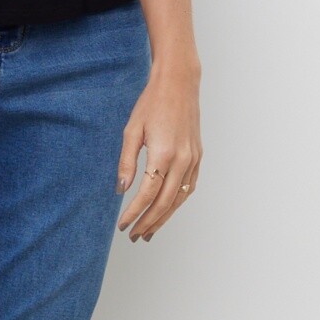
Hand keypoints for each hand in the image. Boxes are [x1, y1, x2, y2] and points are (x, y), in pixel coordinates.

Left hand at [116, 65, 201, 241]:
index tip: (123, 224)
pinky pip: (189, 186)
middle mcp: (182, 159)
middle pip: (165, 202)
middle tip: (135, 235)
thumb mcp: (132, 131)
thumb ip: (127, 162)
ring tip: (149, 231)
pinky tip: (167, 210)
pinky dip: (177, 203)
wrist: (179, 84)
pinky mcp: (198, 156)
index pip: (147, 193)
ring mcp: (193, 159)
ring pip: (179, 198)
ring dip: (164, 217)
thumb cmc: (152, 104)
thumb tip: (121, 190)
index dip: (134, 212)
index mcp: (163, 153)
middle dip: (149, 222)